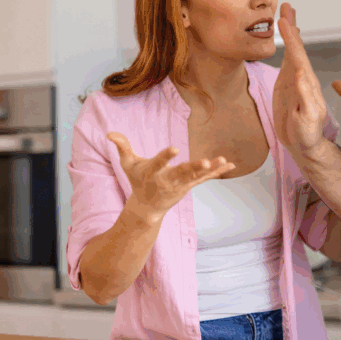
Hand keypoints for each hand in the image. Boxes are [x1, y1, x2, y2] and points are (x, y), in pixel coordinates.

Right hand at [107, 132, 235, 221]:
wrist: (147, 206)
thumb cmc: (137, 181)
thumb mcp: (127, 164)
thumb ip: (122, 147)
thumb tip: (110, 133)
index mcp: (153, 172)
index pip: (159, 163)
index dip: (166, 156)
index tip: (175, 149)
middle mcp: (168, 179)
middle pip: (182, 173)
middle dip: (193, 168)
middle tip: (204, 163)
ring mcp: (181, 184)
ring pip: (196, 176)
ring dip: (210, 169)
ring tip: (222, 161)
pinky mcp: (190, 185)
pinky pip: (205, 178)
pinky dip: (217, 172)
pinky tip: (230, 165)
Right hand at [272, 3, 328, 155]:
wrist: (305, 144)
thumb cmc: (308, 134)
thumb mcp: (307, 117)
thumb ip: (304, 96)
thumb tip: (300, 73)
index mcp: (307, 83)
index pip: (298, 56)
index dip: (291, 38)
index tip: (284, 21)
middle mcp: (302, 77)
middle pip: (297, 48)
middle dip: (291, 28)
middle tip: (286, 7)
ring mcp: (296, 80)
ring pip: (293, 51)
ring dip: (289, 33)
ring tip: (285, 16)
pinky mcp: (289, 85)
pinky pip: (289, 61)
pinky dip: (288, 47)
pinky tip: (287, 40)